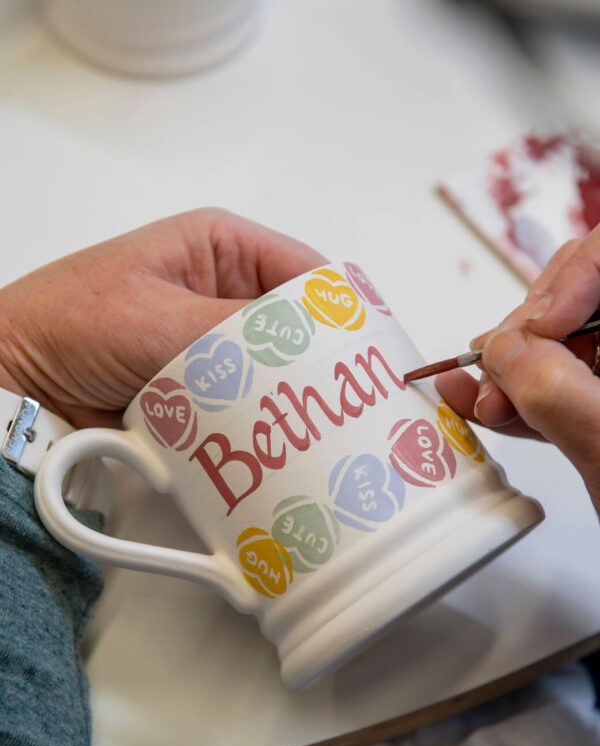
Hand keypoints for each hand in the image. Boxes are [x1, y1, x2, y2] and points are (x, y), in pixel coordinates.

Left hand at [0, 209, 324, 427]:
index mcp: (220, 247)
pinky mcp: (204, 386)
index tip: (370, 357)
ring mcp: (215, 343)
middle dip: (321, 364)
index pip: (307, 275)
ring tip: (319, 427)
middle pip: (298, 328)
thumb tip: (305, 351)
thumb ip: (234, 333)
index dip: (343, 314)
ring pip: (276, 370)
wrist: (16, 382)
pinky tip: (273, 440)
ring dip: (291, 398)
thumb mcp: (156, 318)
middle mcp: (225, 292)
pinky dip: (260, 421)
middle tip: (349, 403)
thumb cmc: (66, 323)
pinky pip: (248, 402)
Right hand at [436, 226, 599, 513]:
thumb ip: (555, 391)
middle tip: (498, 372)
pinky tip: (477, 399)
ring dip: (512, 367)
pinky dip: (517, 394)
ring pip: (561, 341)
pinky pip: (558, 383)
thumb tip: (502, 348)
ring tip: (481, 398)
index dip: (575, 278)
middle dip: (529, 331)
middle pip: (583, 293)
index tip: (541, 328)